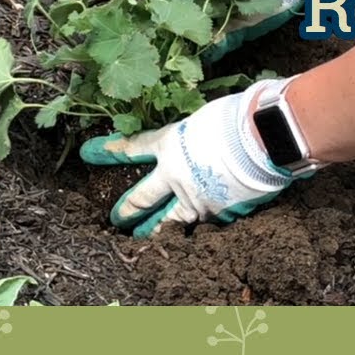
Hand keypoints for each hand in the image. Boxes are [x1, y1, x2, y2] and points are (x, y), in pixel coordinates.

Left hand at [79, 78, 297, 237]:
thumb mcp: (205, 116)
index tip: (89, 153)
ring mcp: (195, 197)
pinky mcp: (218, 212)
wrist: (265, 137)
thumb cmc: (238, 116)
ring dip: (153, 230)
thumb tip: (196, 135)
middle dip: (125, 209)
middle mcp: (176, 174)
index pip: (132, 148)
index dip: (109, 151)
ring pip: (167, 221)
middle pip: (142, 197)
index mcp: (170, 144)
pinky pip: (201, 224)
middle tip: (114, 218)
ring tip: (142, 238)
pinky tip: (188, 237)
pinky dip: (193, 229)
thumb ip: (193, 132)